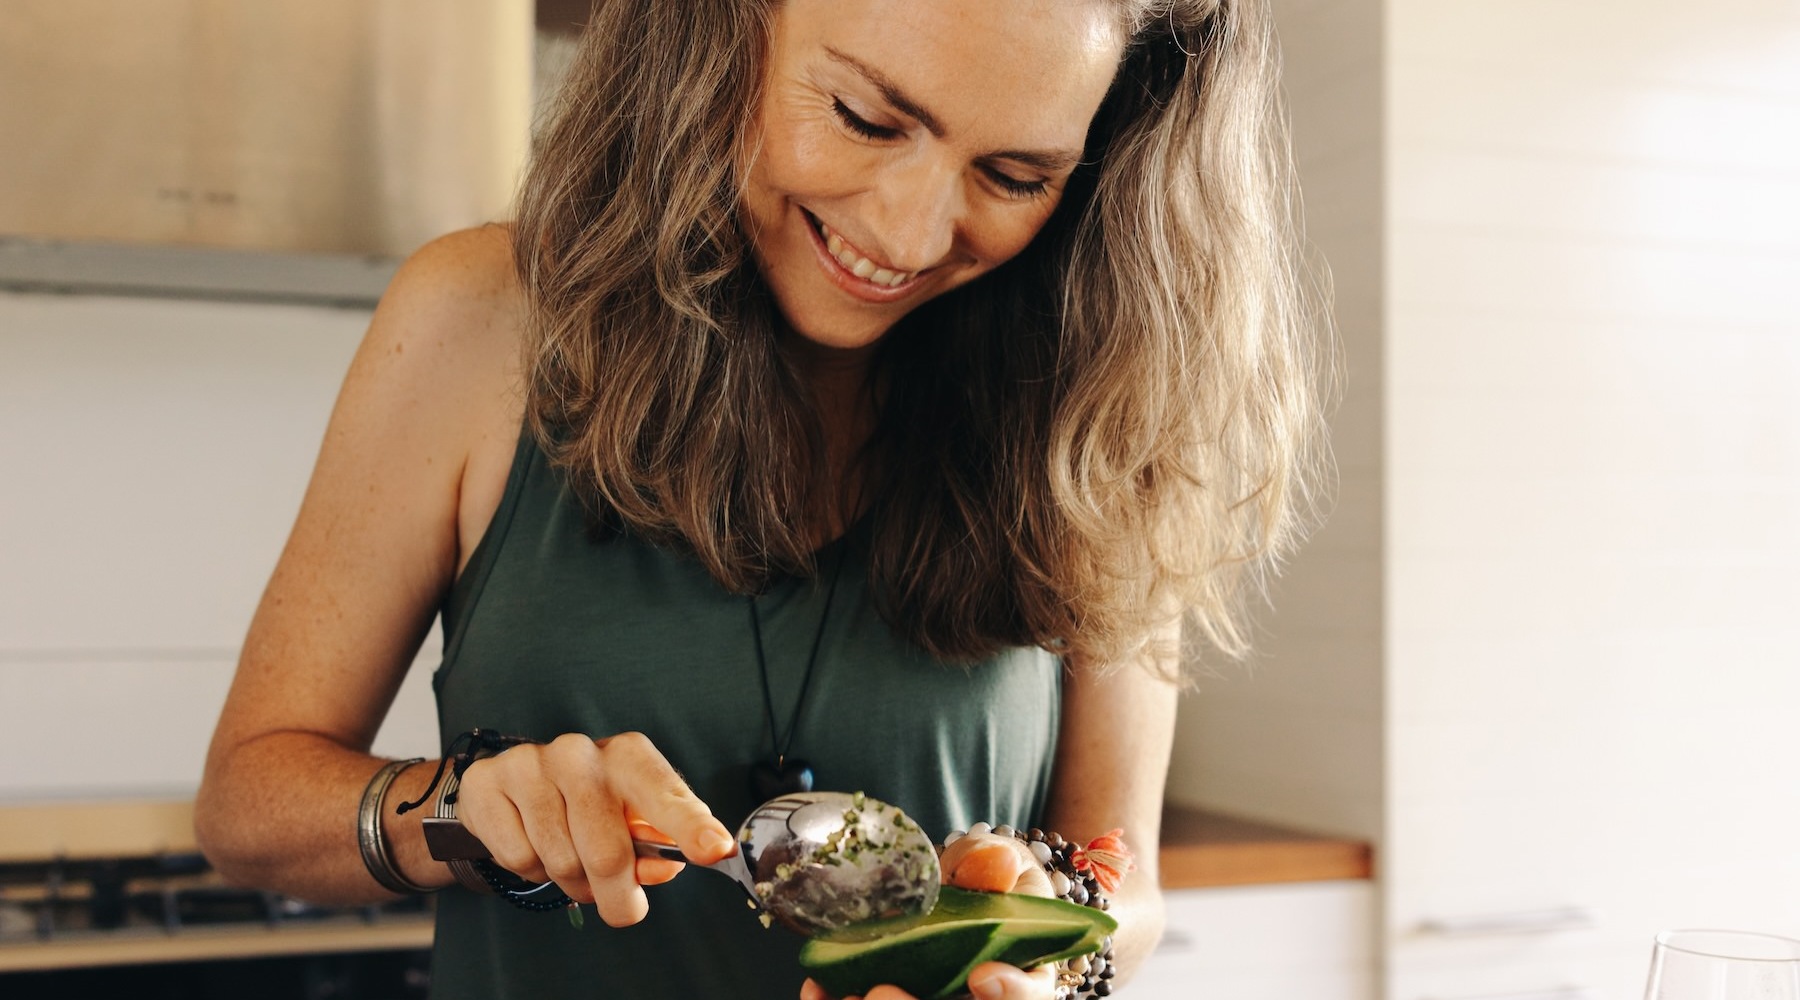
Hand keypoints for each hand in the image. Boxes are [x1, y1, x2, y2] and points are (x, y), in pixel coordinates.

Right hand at [453, 731, 735, 926]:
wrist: (509, 785)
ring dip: (571, 882)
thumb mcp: (628, 819)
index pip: (664, 794)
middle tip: (619, 905)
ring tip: (570, 860)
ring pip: (561, 862)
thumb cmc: (586, 805)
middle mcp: (580, 752)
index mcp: (628, 756)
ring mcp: (531, 764)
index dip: (691, 825)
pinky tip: (534, 844)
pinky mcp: (489, 783)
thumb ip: (655, 846)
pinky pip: (519, 857)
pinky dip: (531, 869)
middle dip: (615, 895)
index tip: (715, 849)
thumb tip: (662, 869)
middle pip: (608, 853)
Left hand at [800, 831, 1059, 999]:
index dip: (1012, 994)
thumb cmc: (987, 878)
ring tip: (842, 992)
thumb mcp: (997, 861)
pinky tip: (817, 988)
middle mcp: (980, 999)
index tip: (981, 977)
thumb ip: (992, 863)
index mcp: (1023, 972)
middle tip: (883, 991)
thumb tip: (997, 864)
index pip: (1029, 998)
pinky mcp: (898, 997)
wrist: (958, 887)